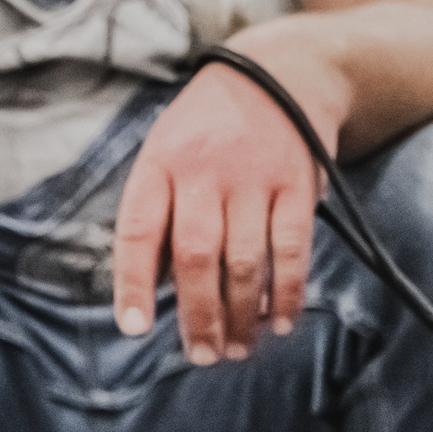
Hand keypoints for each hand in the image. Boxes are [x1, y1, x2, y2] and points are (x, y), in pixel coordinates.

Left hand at [111, 35, 348, 363]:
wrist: (279, 76)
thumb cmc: (210, 129)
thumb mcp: (168, 151)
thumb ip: (162, 211)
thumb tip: (162, 286)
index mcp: (160, 163)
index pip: (139, 230)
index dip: (134, 283)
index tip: (135, 327)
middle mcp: (204, 171)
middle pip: (197, 257)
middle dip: (199, 315)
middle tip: (203, 355)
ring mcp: (254, 178)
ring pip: (245, 261)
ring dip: (242, 314)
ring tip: (239, 348)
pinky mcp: (297, 186)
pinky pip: (292, 250)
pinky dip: (287, 292)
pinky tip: (279, 321)